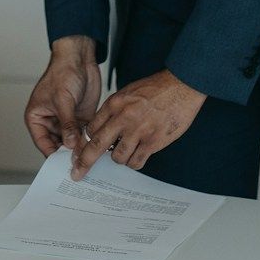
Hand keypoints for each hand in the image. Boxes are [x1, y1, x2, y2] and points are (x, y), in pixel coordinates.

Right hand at [24, 36, 101, 157]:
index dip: (53, 155)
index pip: (43, 143)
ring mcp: (67, 120)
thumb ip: (67, 124)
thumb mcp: (62, 100)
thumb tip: (70, 145)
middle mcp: (51, 122)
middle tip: (81, 166)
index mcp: (37, 118)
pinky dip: (90, 141)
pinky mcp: (81, 118)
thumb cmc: (62, 72)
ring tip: (91, 160)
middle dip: (69, 154)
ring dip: (81, 149)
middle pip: (58, 145)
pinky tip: (98, 149)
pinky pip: (84, 135)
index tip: (64, 167)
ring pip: (73, 142)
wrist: (79, 57)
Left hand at [72, 70, 205, 177]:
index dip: (84, 143)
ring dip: (119, 158)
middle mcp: (123, 118)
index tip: (79, 152)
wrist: (181, 86)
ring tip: (126, 152)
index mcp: (114, 104)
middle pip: (96, 145)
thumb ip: (114, 110)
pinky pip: (136, 161)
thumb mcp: (128, 92)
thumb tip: (104, 128)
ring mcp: (138, 131)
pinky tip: (137, 156)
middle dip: (84, 162)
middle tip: (77, 172)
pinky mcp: (153, 141)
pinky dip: (134, 162)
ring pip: (118, 157)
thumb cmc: (156, 88)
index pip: (91, 128)